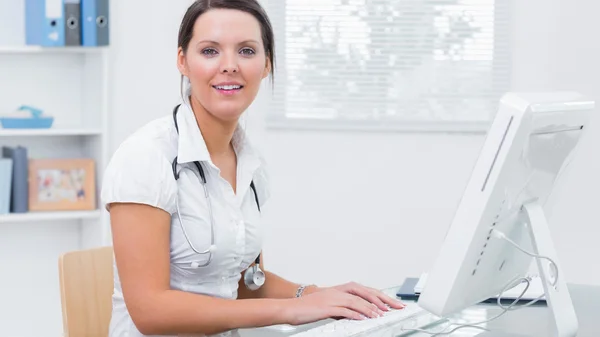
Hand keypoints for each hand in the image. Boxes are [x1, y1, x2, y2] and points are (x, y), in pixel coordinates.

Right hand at [281, 282, 404, 325]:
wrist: (291, 307)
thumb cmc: (310, 306)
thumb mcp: (331, 302)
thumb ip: (345, 305)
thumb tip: (361, 312)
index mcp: (341, 289)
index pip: (366, 290)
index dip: (381, 296)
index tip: (393, 303)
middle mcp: (339, 291)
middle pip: (365, 293)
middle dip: (381, 300)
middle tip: (394, 307)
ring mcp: (333, 298)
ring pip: (356, 301)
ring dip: (370, 308)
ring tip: (381, 315)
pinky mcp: (326, 307)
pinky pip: (344, 310)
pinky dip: (355, 314)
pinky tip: (363, 319)